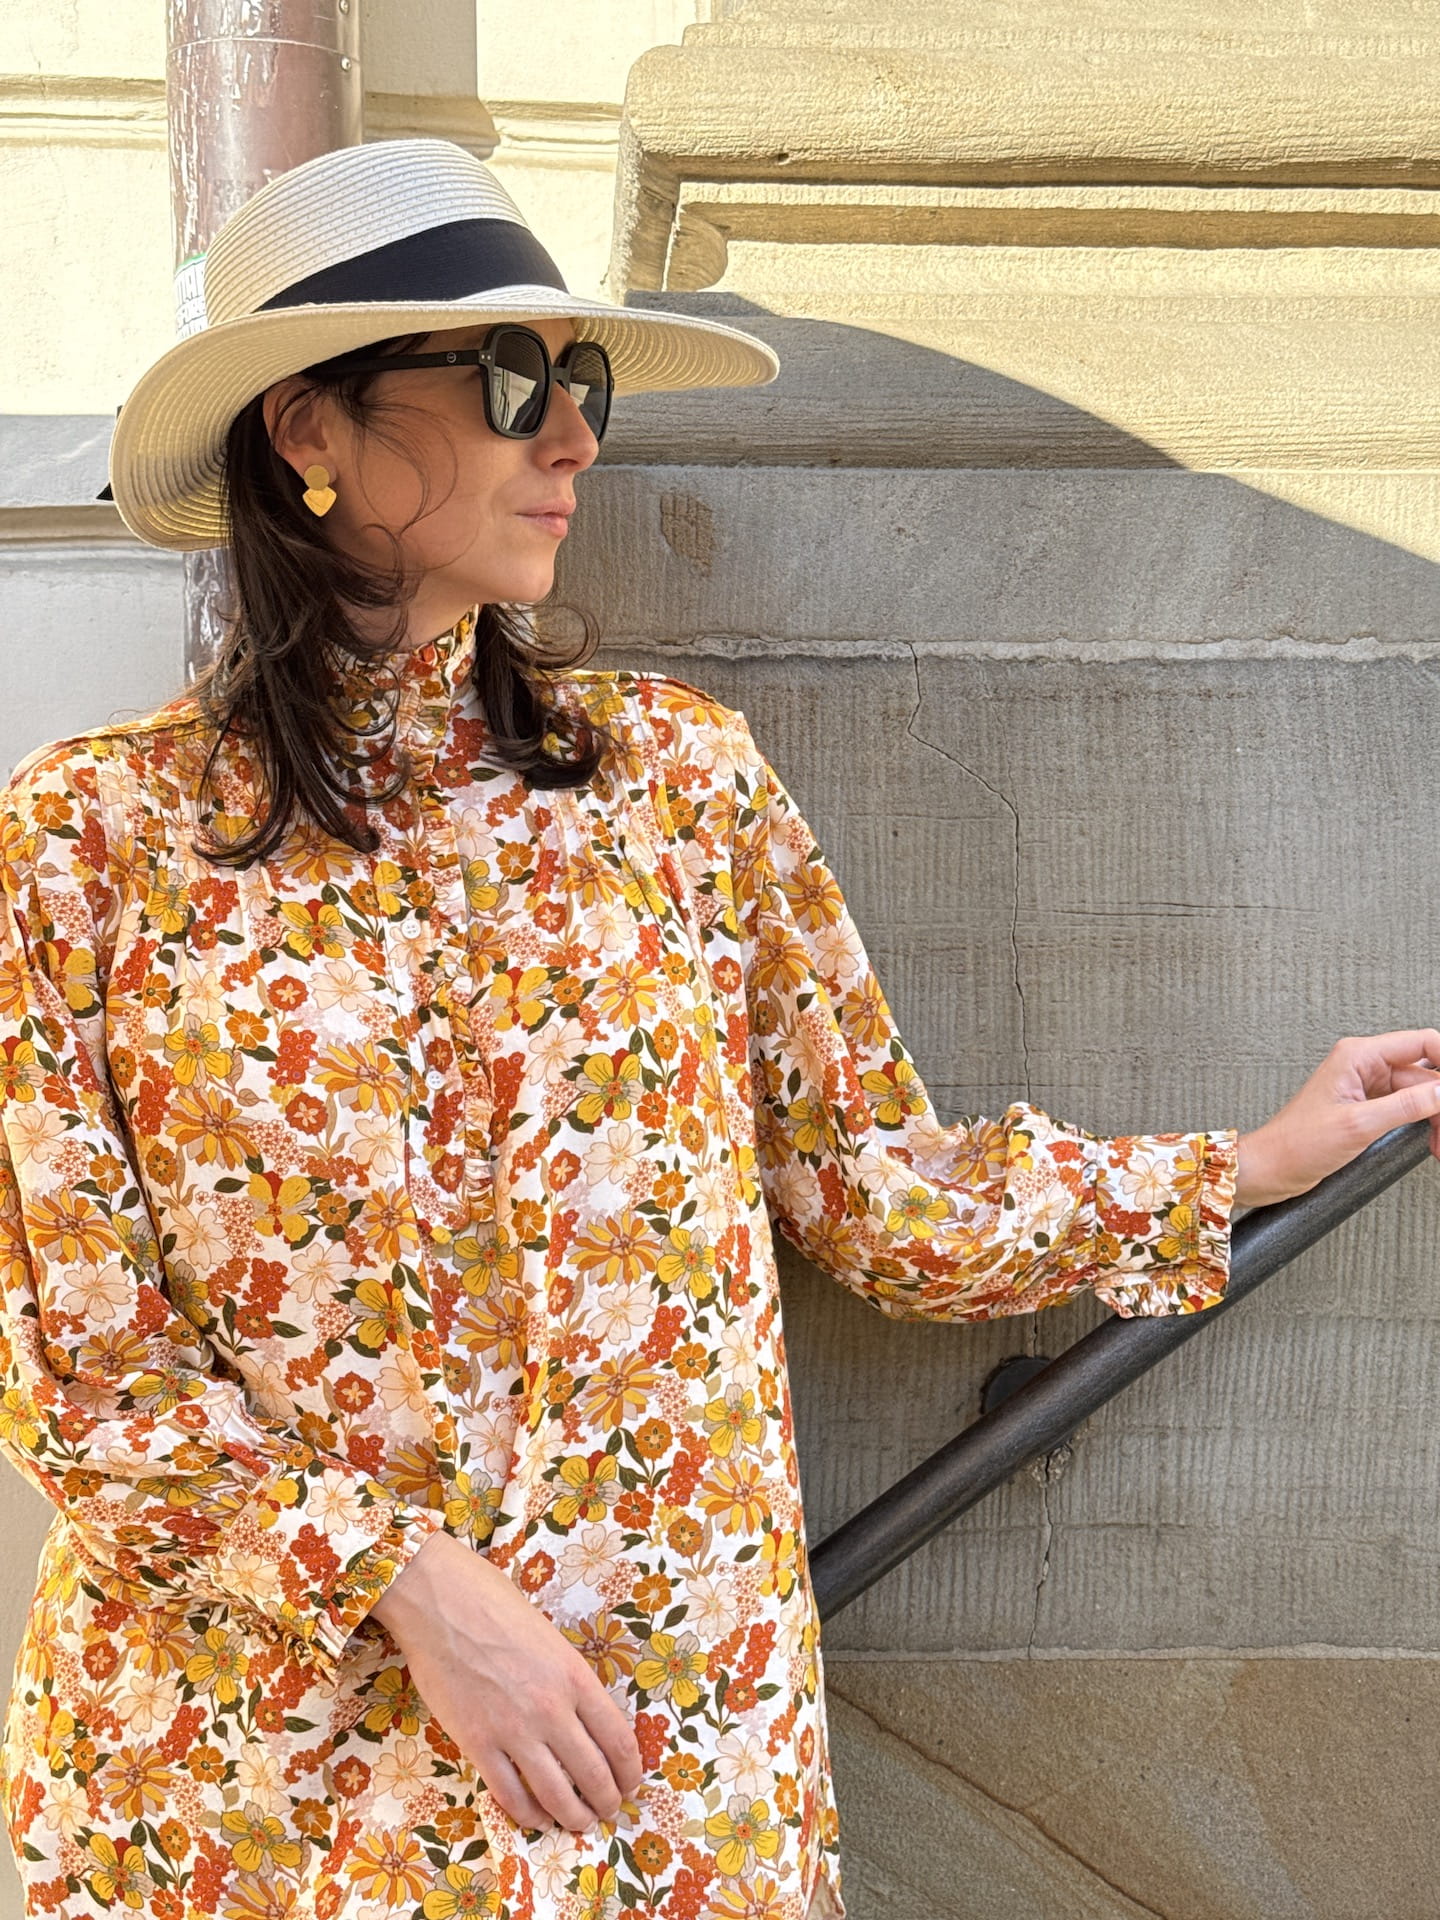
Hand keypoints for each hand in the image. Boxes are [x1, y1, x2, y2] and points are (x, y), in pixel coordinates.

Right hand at [369, 1529, 643, 1830]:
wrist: (443, 1602)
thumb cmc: (496, 1606)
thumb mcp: (551, 1638)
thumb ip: (568, 1680)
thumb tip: (581, 1717)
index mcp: (575, 1677)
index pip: (618, 1740)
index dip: (629, 1772)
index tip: (630, 1783)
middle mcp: (552, 1710)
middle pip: (593, 1774)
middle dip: (606, 1800)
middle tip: (608, 1811)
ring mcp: (514, 1731)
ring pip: (556, 1794)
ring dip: (573, 1816)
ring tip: (579, 1823)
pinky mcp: (478, 1745)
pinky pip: (510, 1795)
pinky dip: (528, 1815)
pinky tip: (536, 1819)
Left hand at [1235, 1028, 1439, 1207]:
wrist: (1272, 1168)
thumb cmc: (1297, 1143)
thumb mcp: (1358, 1125)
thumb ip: (1407, 1106)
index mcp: (1358, 1056)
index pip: (1422, 1043)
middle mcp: (1364, 1066)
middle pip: (1426, 1075)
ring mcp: (1366, 1089)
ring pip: (1420, 1096)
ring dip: (1435, 1120)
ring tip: (1438, 1147)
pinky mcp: (1367, 1110)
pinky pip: (1407, 1111)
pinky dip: (1422, 1127)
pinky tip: (1429, 1143)